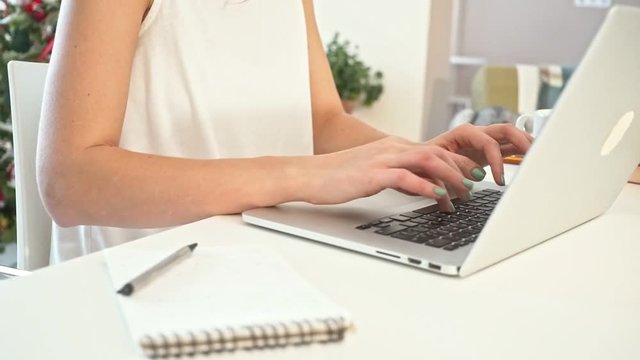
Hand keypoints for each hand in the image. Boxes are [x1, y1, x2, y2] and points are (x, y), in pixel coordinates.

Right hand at [305, 136, 478, 210]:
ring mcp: (382, 159)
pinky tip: (437, 197)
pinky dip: (425, 186)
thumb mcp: (374, 173)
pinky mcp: (372, 174)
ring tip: (463, 193)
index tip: (472, 177)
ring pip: (427, 160)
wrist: (308, 174)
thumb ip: (398, 176)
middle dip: (462, 169)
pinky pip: (405, 177)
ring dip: (450, 177)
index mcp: (393, 147)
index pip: (434, 150)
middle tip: (477, 185)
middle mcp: (391, 148)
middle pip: (437, 152)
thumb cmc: (338, 177)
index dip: (457, 163)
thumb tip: (421, 188)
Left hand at [427, 123, 532, 184]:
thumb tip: (469, 182)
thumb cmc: (427, 160)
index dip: (497, 161)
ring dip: (527, 144)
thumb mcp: (436, 166)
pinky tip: (533, 159)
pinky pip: (510, 147)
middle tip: (535, 157)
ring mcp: (485, 140)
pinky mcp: (490, 150)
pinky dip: (523, 151)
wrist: (422, 158)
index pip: (489, 143)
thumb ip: (452, 171)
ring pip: (512, 136)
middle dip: (523, 141)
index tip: (499, 180)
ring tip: (542, 156)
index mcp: (465, 133)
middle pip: (507, 131)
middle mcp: (478, 133)